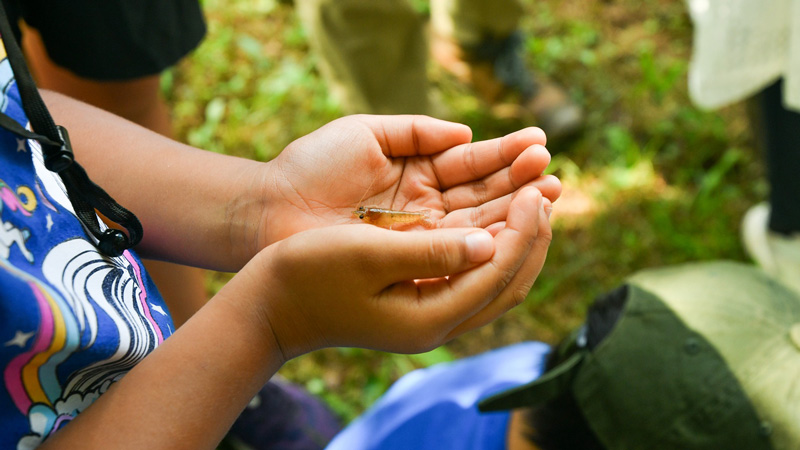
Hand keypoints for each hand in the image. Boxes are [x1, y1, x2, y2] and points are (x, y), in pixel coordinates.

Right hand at [237, 185, 551, 359]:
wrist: (271, 304)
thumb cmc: (309, 273)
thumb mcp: (368, 256)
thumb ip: (431, 251)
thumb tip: (490, 242)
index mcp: (430, 316)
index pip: (497, 272)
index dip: (524, 228)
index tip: (536, 187)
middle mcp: (439, 321)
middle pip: (508, 280)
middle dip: (533, 233)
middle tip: (549, 187)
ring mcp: (430, 313)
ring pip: (495, 278)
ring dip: (519, 238)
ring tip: (535, 196)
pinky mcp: (420, 300)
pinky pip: (474, 274)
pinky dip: (494, 244)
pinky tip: (496, 217)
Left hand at [255, 115, 560, 249]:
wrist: (271, 210)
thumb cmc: (311, 167)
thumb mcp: (365, 134)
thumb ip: (417, 132)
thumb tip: (468, 134)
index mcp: (418, 172)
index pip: (472, 165)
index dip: (506, 156)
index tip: (540, 146)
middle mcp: (426, 207)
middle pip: (484, 197)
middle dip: (521, 186)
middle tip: (555, 176)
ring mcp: (420, 237)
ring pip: (477, 226)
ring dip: (515, 214)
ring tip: (550, 196)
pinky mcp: (409, 263)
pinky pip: (455, 254)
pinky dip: (487, 243)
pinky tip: (517, 230)